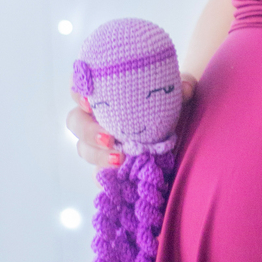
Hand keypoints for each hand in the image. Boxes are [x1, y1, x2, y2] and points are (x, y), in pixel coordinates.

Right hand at [66, 71, 195, 169]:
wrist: (180, 124)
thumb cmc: (167, 100)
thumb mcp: (175, 90)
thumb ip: (181, 82)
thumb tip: (186, 87)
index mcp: (103, 94)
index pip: (80, 89)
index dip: (78, 93)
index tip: (88, 100)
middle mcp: (96, 117)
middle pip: (75, 122)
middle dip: (87, 131)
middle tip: (109, 138)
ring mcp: (101, 143)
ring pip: (84, 149)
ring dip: (98, 155)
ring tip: (120, 159)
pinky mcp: (110, 165)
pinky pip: (98, 175)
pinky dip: (104, 178)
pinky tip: (117, 180)